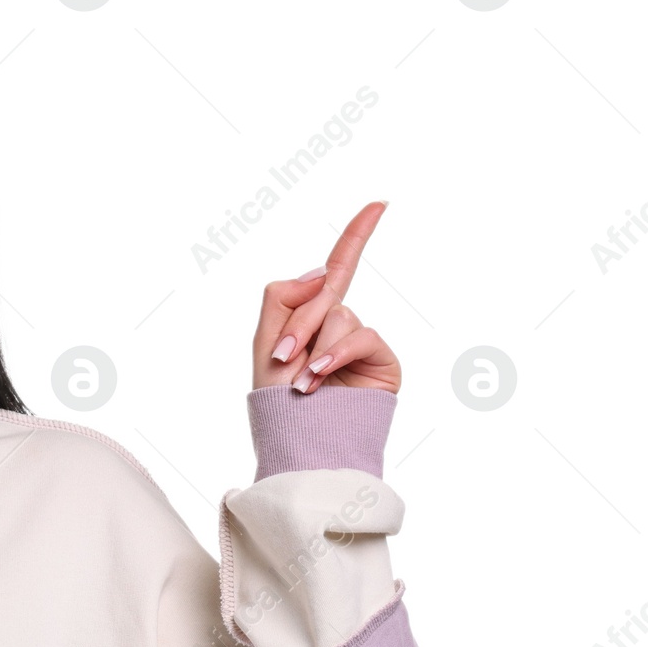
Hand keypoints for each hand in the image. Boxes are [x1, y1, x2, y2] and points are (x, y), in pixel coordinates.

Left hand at [251, 201, 401, 394]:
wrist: (298, 443)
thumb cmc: (277, 402)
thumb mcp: (265, 344)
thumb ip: (284, 298)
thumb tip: (325, 274)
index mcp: (313, 318)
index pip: (337, 269)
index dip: (357, 235)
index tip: (380, 203)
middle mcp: (341, 325)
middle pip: (323, 293)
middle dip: (298, 323)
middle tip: (282, 358)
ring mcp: (363, 342)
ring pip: (339, 315)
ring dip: (313, 347)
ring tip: (302, 383)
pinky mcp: (382, 360)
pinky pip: (361, 335)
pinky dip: (335, 354)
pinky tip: (319, 378)